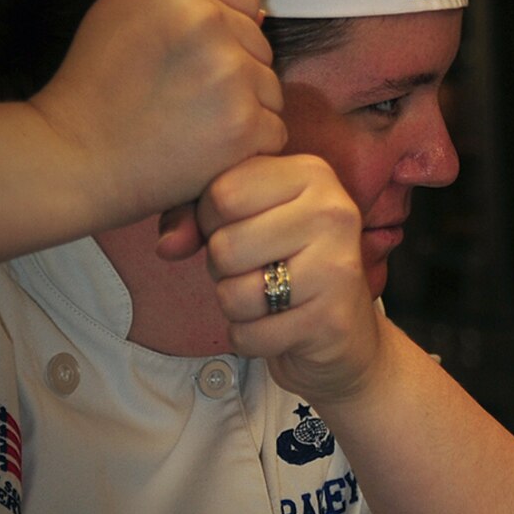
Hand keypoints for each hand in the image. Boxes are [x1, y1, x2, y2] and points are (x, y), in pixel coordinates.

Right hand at [27, 0, 285, 239]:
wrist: (73, 156)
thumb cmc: (96, 87)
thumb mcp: (124, 14)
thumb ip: (186, 2)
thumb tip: (258, 14)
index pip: (243, 0)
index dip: (222, 35)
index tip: (189, 61)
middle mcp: (205, 18)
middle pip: (259, 45)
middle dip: (234, 72)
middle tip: (185, 98)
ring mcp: (229, 72)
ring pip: (270, 88)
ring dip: (245, 109)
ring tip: (194, 125)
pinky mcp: (244, 123)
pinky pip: (274, 130)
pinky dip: (249, 146)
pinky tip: (208, 150)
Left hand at [197, 153, 384, 402]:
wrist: (346, 335)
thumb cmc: (285, 264)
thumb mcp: (244, 220)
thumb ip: (196, 216)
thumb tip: (167, 245)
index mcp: (312, 174)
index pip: (223, 193)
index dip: (211, 221)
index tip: (240, 230)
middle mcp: (333, 212)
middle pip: (225, 246)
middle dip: (223, 269)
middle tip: (256, 270)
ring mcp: (337, 266)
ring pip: (234, 293)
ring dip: (235, 306)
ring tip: (267, 297)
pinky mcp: (331, 320)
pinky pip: (249, 334)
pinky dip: (250, 338)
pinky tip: (278, 327)